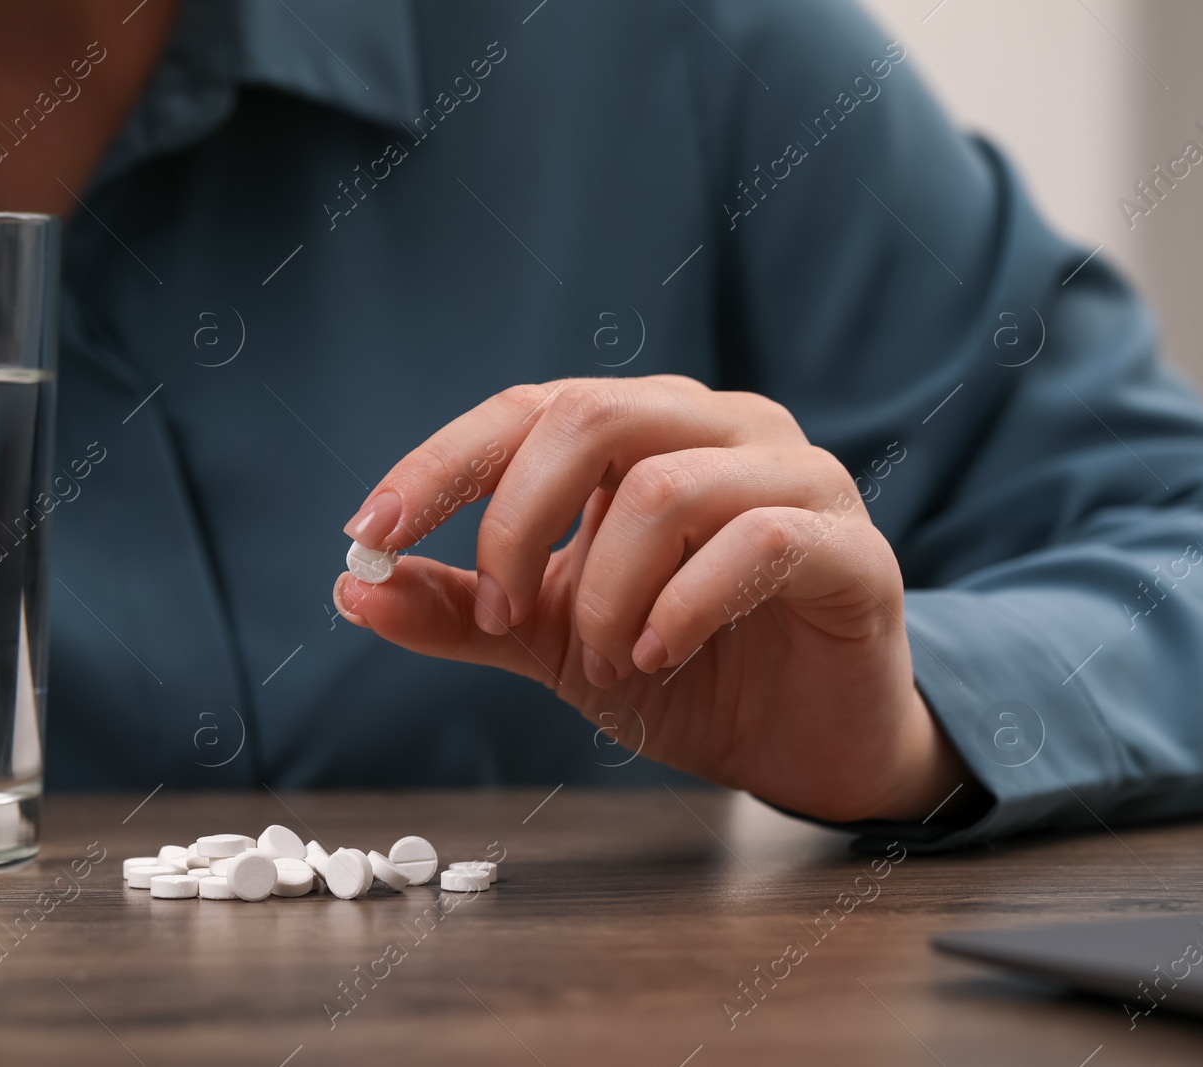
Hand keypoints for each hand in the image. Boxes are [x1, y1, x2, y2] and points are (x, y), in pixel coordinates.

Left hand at [333, 376, 976, 823]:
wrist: (802, 746)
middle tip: (503, 611)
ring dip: (606, 591)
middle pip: (592, 417)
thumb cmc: (681, 669)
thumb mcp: (550, 640)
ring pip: (667, 487)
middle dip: (518, 521)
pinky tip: (659, 657)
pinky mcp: (850, 545)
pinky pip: (758, 540)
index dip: (442, 466)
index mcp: (644, 432)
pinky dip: (683, 604)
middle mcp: (719, 428)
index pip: (527, 412)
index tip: (370, 535)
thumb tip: (352, 589)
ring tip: (605, 660)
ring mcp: (796, 476)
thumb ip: (464, 612)